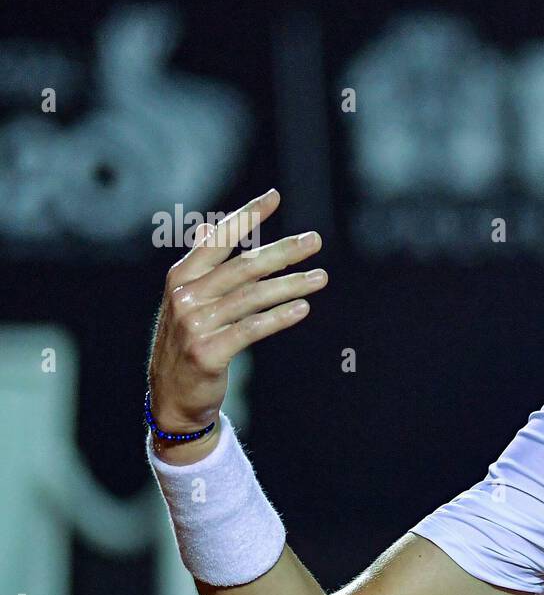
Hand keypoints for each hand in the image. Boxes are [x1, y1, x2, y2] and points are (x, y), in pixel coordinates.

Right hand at [146, 189, 327, 432]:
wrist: (172, 397)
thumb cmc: (188, 343)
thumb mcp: (188, 302)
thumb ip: (205, 270)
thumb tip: (209, 229)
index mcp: (181, 277)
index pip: (217, 238)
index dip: (246, 216)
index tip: (274, 196)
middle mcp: (184, 296)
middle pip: (243, 266)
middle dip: (283, 251)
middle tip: (315, 240)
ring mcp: (194, 324)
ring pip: (252, 297)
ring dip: (291, 284)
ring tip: (321, 277)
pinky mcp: (207, 352)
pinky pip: (252, 329)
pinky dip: (279, 317)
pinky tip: (303, 308)